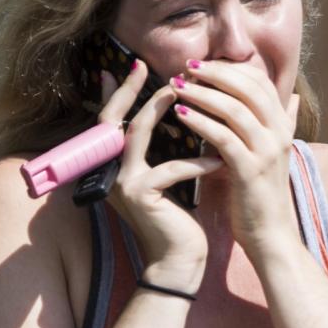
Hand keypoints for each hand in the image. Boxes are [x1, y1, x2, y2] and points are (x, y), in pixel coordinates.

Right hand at [99, 61, 222, 292]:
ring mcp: (121, 183)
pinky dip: (195, 162)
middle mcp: (110, 172)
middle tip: (147, 66)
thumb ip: (165, 150)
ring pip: (137, 133)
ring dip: (160, 111)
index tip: (134, 65)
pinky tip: (217, 160)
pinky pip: (170, 168)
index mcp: (116, 167)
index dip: (117, 92)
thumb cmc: (178, 220)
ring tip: (186, 95)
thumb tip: (178, 113)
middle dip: (130, 90)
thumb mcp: (170, 179)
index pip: (113, 121)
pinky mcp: (140, 196)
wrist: (178, 262)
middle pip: (114, 119)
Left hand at [169, 61, 301, 265]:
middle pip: (247, 88)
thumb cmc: (262, 196)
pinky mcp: (250, 170)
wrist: (270, 236)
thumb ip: (281, 124)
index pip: (260, 81)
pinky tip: (181, 114)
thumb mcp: (274, 154)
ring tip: (176, 86)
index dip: (231, 68)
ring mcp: (266, 152)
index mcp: (282, 126)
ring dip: (202, 93)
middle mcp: (278, 134)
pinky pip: (224, 137)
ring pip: (234, 108)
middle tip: (186, 67)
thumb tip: (294, 98)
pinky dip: (201, 121)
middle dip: (215, 73)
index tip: (203, 64)